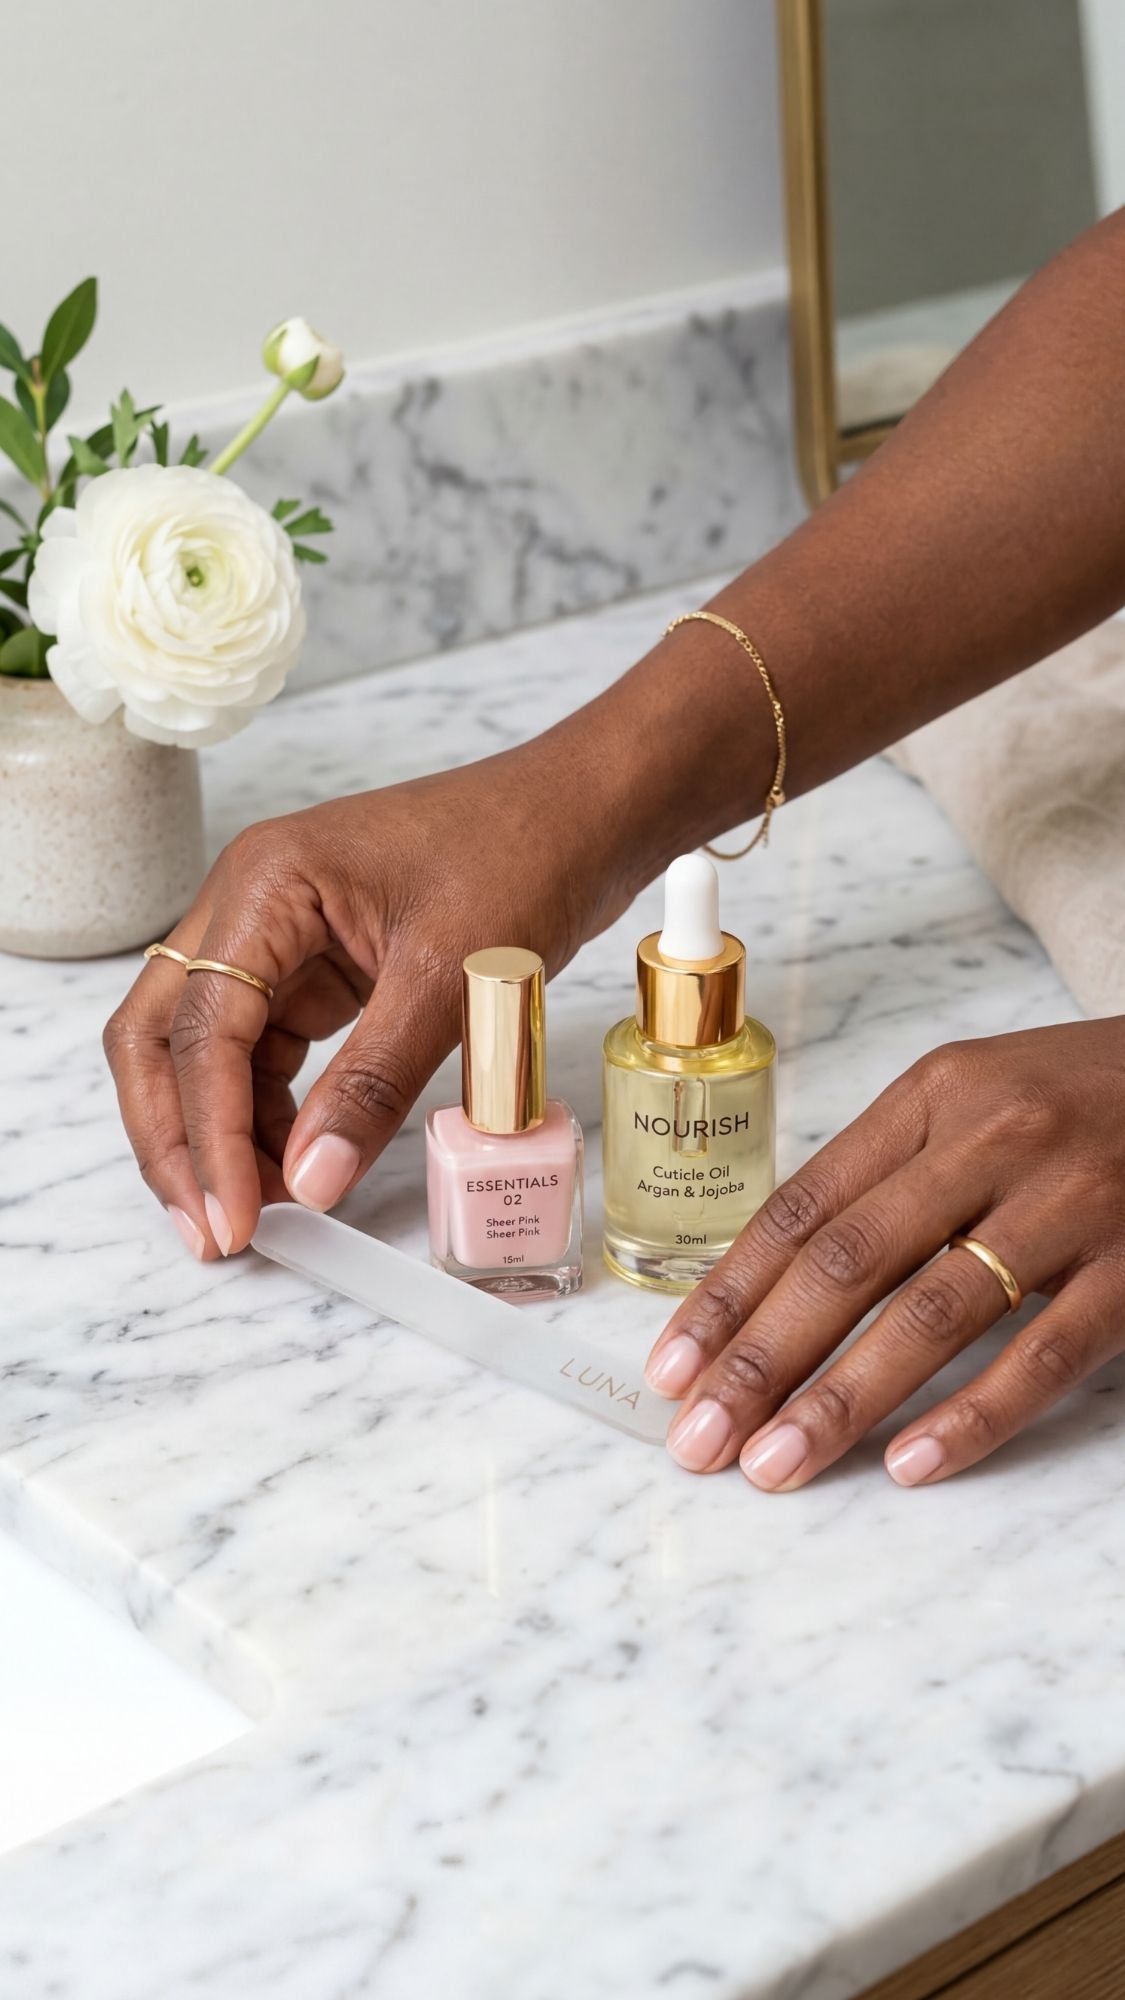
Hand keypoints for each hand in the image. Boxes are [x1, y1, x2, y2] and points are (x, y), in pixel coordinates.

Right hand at [104, 736, 622, 1259]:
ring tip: (261, 1210)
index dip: (206, 1134)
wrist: (581, 815)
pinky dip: (266, 1111)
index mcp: (266, 886)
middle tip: (211, 1229)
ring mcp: (277, 936)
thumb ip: (372, 1084)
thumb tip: (311, 1179)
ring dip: (219, 1132)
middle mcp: (250, 904)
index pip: (199, 1030)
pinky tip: (295, 1162)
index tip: (232, 1216)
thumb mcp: (449, 981)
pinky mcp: (314, 966)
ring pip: (205, 1051)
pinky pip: (261, 1049)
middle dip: (176, 1139)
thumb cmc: (522, 856)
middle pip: (162, 1037)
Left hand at [645, 1021, 1124, 1487]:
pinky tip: (912, 1464)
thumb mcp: (975, 1100)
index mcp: (933, 1098)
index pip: (804, 1205)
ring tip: (775, 1464)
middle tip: (700, 1439)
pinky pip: (1047, 1352)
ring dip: (843, 1398)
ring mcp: (1070, 1203)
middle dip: (761, 1358)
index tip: (673, 1368)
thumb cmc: (1081, 1099)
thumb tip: (770, 1283)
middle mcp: (992, 1140)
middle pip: (848, 1261)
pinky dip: (975, 1415)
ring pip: (933, 1312)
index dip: (729, 1293)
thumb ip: (887, 1176)